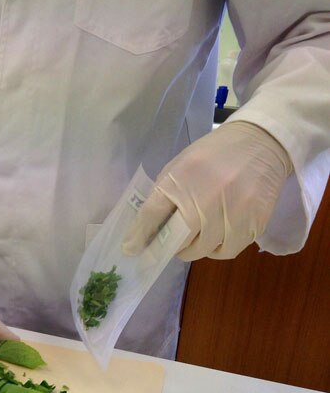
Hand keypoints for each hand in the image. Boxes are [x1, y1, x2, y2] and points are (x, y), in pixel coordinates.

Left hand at [123, 121, 292, 260]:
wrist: (261, 142)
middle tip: (168, 245)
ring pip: (202, 250)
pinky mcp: (253, 223)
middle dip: (168, 246)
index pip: (151, 215)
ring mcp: (231, 213)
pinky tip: (216, 239)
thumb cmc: (214, 154)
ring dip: (194, 249)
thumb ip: (165, 192)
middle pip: (177, 239)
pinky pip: (227, 250)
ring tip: (194, 240)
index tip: (131, 248)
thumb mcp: (181, 165)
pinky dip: (217, 249)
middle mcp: (204, 198)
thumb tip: (149, 226)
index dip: (138, 235)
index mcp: (180, 179)